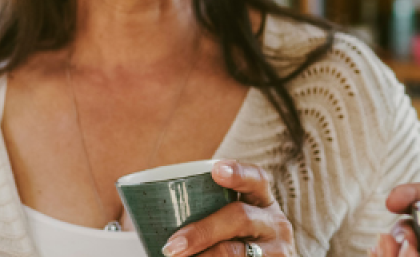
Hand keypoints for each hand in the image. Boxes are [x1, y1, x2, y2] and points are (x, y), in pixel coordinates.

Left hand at [160, 160, 296, 256]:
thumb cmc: (232, 241)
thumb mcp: (228, 224)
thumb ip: (203, 212)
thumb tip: (142, 212)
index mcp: (262, 201)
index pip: (257, 179)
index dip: (239, 173)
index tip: (215, 171)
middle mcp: (275, 223)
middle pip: (240, 217)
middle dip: (203, 231)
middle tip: (172, 246)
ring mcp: (277, 250)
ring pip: (237, 251)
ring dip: (204, 256)